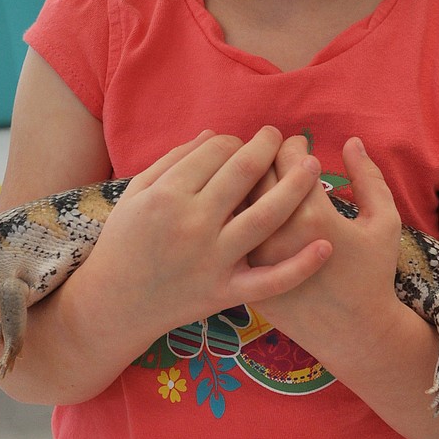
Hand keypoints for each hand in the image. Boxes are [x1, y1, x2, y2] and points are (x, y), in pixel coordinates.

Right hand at [81, 127, 332, 344]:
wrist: (113, 304)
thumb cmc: (123, 242)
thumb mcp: (136, 193)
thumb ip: (172, 161)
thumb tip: (213, 134)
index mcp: (167, 195)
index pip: (215, 151)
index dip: (235, 140)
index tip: (242, 141)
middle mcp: (192, 224)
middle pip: (244, 173)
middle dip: (268, 147)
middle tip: (280, 137)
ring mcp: (212, 260)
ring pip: (265, 217)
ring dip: (295, 187)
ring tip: (313, 167)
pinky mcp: (225, 293)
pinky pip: (269, 281)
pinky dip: (300, 266)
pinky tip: (325, 246)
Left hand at [250, 136, 403, 340]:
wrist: (355, 334)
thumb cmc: (373, 274)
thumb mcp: (384, 222)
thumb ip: (369, 177)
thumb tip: (350, 141)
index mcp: (313, 214)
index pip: (287, 155)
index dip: (292, 143)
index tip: (298, 145)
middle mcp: (278, 234)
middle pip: (256, 172)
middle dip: (264, 156)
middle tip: (275, 155)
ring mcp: (256, 258)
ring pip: (235, 201)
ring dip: (243, 182)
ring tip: (260, 178)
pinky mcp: (244, 276)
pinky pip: (228, 233)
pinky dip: (234, 215)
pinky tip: (249, 208)